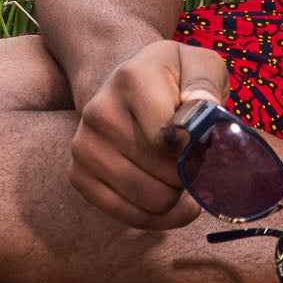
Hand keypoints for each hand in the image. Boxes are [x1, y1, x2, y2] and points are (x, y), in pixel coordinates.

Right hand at [69, 38, 229, 230]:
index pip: (172, 137)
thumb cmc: (172, 79)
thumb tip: (203, 109)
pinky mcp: (78, 175)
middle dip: (190, 174)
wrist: (124, 87)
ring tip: (182, 177)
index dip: (197, 151)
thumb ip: (204, 84)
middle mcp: (100, 112)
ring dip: (177, 197)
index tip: (204, 143)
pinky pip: (129, 216)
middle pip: (164, 172)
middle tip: (195, 160)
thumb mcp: (197, 64)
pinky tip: (171, 201)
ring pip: (150, 201)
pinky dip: (159, 218)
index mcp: (132, 79)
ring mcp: (84, 146)